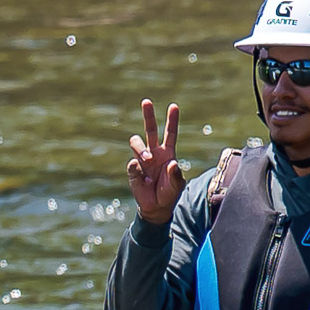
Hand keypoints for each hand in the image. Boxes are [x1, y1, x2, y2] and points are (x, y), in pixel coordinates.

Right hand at [127, 99, 184, 223]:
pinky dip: (137, 170)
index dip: (172, 120)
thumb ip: (175, 175)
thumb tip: (172, 164)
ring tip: (147, 159)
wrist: (156, 207)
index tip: (173, 106)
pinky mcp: (133, 170)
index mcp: (167, 153)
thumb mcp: (177, 185)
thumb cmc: (169, 194)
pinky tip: (144, 180)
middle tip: (146, 101)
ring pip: (136, 142)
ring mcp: (142, 160)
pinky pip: (132, 164)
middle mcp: (154, 153)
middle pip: (149, 129)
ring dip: (140, 148)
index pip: (170, 133)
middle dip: (148, 115)